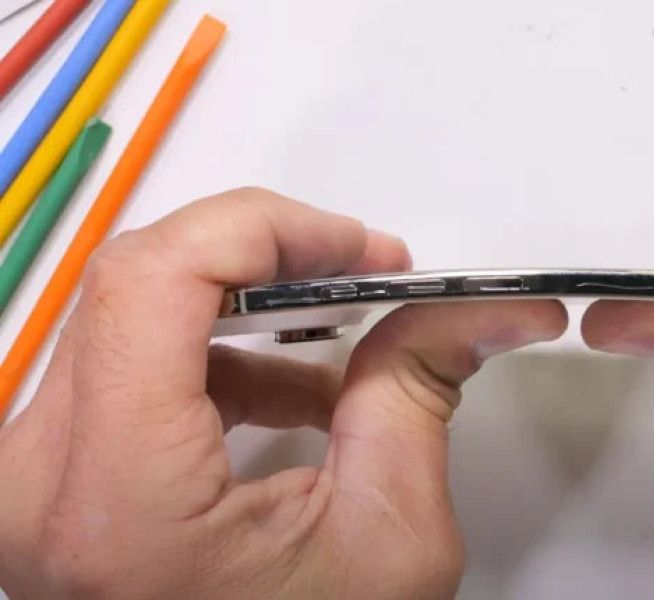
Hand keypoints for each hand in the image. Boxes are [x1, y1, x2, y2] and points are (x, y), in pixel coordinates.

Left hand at [0, 188, 566, 597]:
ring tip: (346, 350)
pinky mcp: (53, 482)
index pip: (153, 278)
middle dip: (271, 262)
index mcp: (119, 497)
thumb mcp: (390, 538)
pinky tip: (293, 400)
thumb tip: (468, 309)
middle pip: (139, 286)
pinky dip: (216, 362)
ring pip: (129, 319)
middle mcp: (42, 481)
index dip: (267, 229)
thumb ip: (418, 393)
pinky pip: (124, 371)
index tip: (356, 249)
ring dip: (247, 313)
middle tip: (366, 274)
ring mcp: (35, 481)